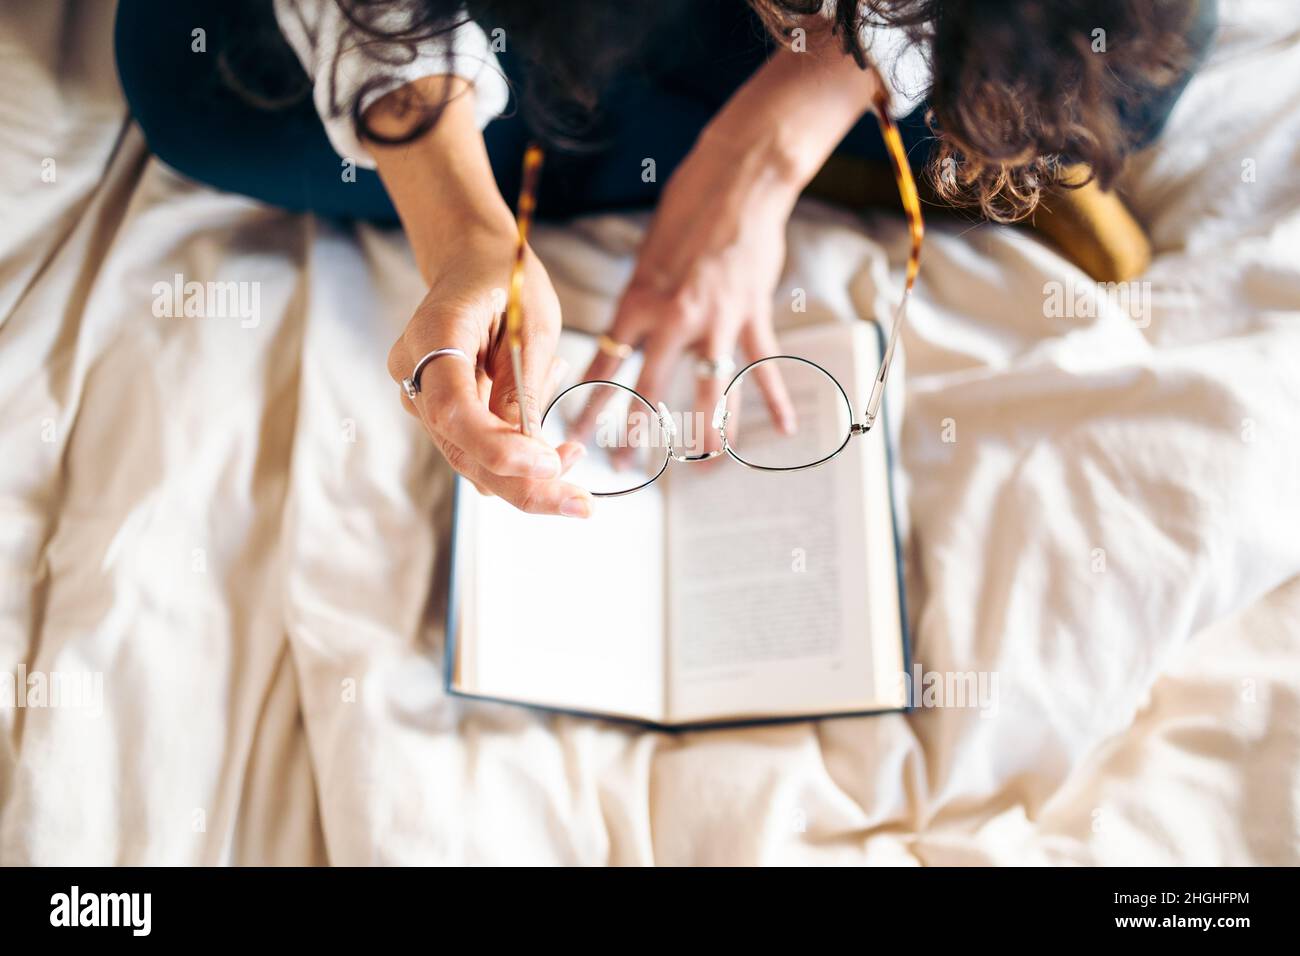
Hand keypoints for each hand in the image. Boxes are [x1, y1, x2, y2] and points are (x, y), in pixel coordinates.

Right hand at [386, 225, 592, 516]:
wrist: (474, 263)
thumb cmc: (507, 282)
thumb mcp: (532, 324)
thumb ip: (524, 386)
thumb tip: (529, 449)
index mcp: (433, 336)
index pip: (454, 412)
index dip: (500, 448)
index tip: (550, 465)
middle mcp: (414, 373)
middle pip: (463, 451)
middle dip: (526, 486)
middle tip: (583, 505)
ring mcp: (422, 398)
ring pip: (471, 461)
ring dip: (528, 475)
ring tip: (573, 449)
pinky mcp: (442, 414)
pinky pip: (477, 449)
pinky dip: (519, 457)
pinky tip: (549, 439)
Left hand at [580, 127, 797, 454]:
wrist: (739, 183)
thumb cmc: (688, 212)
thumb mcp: (648, 258)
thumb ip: (642, 303)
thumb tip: (633, 336)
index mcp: (638, 302)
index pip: (606, 364)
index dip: (588, 403)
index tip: (573, 432)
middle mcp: (674, 318)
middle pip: (650, 389)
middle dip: (634, 434)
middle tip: (623, 467)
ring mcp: (716, 321)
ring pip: (710, 389)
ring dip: (707, 430)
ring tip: (704, 462)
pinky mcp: (752, 316)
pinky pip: (762, 366)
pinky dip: (775, 397)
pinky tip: (784, 426)